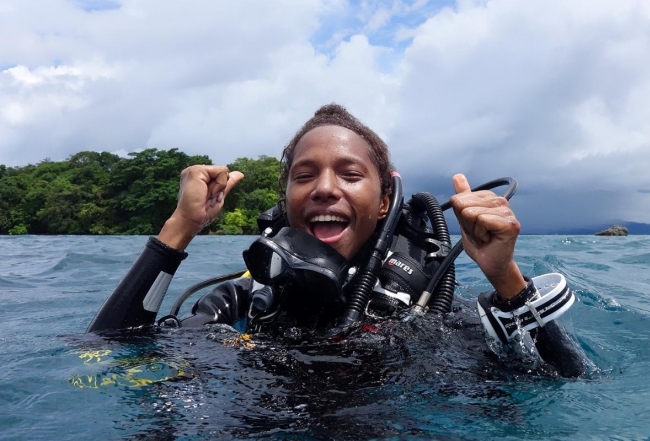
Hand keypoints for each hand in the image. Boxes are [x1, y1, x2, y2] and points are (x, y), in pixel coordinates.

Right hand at [158, 165, 243, 250]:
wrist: (191, 220)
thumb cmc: (202, 212)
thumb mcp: (219, 196)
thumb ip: (227, 184)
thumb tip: (240, 174)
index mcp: (199, 177)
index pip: (220, 175)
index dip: (220, 187)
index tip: (210, 198)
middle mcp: (196, 171)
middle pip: (223, 172)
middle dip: (221, 186)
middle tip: (208, 197)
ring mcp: (194, 170)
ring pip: (223, 170)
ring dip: (220, 186)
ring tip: (206, 195)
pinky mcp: (195, 171)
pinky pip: (221, 171)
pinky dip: (220, 184)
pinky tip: (207, 192)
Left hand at [450, 174, 525, 298]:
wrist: (490, 262)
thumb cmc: (480, 241)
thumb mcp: (465, 218)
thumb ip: (462, 197)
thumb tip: (457, 176)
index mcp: (489, 197)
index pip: (459, 199)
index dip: (462, 216)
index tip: (473, 226)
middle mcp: (500, 201)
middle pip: (464, 205)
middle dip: (467, 223)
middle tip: (480, 232)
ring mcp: (507, 212)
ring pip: (472, 213)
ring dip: (474, 230)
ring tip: (485, 236)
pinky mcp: (510, 223)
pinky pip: (482, 220)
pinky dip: (481, 234)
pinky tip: (490, 238)